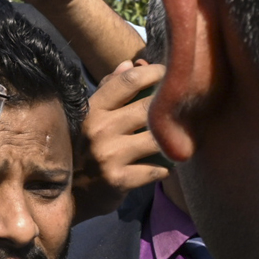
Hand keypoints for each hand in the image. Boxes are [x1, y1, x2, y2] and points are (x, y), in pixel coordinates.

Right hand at [83, 60, 170, 192]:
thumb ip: (110, 90)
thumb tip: (130, 63)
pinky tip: (166, 167)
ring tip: (181, 139)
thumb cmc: (86, 150)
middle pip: (148, 107)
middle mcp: (98, 129)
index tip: (169, 75)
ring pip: (157, 139)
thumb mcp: (91, 117)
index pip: (128, 81)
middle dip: (171, 107)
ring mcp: (108, 155)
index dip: (155, 73)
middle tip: (186, 107)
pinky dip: (165, 168)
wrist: (72, 195)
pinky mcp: (118, 180)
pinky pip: (156, 169)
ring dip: (173, 140)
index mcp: (92, 110)